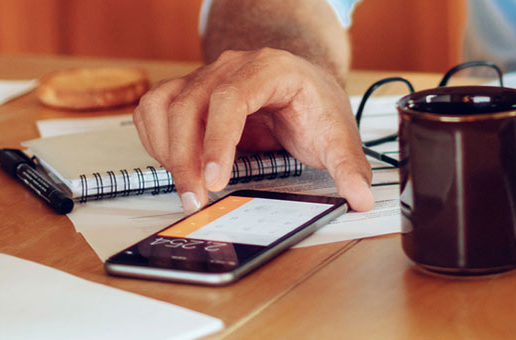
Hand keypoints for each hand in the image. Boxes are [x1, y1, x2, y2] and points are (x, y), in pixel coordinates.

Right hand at [133, 48, 374, 212]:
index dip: (218, 139)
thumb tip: (361, 197)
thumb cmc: (314, 105)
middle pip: (190, 105)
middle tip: (196, 200)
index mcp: (269, 69)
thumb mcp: (338, 135)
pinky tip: (175, 167)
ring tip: (187, 190)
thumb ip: (349, 167)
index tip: (216, 178)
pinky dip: (156, 141)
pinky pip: (154, 111)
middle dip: (187, 158)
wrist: (301, 85)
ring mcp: (204, 77)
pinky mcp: (186, 93)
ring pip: (166, 107)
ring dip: (168, 153)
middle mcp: (230, 67)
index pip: (231, 97)